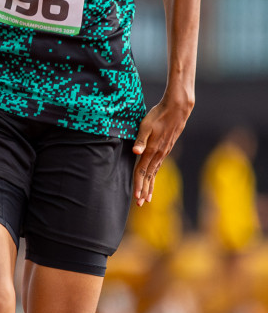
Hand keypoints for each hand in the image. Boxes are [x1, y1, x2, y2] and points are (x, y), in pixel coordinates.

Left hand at [131, 90, 192, 204]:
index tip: (136, 198)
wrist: (177, 109)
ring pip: (155, 172)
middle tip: (140, 204)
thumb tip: (135, 153)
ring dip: (150, 186)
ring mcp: (163, 152)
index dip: (138, 185)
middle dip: (144, 190)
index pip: (142, 172)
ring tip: (147, 198)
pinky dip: (154, 175)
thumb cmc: (158, 115)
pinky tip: (152, 179)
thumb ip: (140, 140)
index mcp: (151, 150)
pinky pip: (158, 166)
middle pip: (149, 176)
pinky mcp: (166, 148)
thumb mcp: (146, 126)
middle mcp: (159, 154)